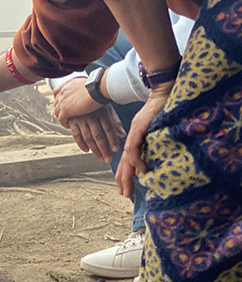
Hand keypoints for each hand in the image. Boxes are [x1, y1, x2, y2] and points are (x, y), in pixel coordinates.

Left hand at [53, 77, 102, 126]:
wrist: (97, 89)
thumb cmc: (98, 86)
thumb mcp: (88, 83)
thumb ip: (83, 87)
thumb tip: (89, 90)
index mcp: (68, 84)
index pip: (57, 92)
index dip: (59, 98)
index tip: (63, 103)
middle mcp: (63, 92)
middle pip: (56, 102)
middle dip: (60, 108)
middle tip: (66, 114)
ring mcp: (63, 101)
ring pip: (57, 111)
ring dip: (61, 116)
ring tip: (67, 121)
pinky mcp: (65, 110)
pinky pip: (61, 119)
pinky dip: (64, 123)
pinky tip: (69, 126)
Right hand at [67, 106, 124, 162]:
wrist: (79, 91)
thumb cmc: (95, 101)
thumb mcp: (107, 108)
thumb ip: (115, 122)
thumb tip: (122, 134)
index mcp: (101, 112)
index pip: (108, 129)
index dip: (112, 140)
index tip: (115, 149)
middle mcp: (90, 116)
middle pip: (98, 136)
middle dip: (104, 149)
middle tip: (108, 159)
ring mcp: (80, 118)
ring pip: (88, 137)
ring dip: (95, 149)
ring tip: (100, 157)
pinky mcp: (71, 121)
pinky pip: (76, 135)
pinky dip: (81, 144)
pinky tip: (87, 150)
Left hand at [116, 80, 173, 196]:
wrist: (162, 91)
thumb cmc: (162, 109)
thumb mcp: (155, 129)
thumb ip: (152, 141)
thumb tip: (154, 156)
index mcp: (135, 138)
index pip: (128, 160)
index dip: (125, 174)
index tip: (123, 187)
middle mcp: (132, 137)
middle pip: (125, 162)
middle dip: (123, 179)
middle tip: (123, 194)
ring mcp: (135, 132)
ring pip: (128, 158)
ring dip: (127, 175)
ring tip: (127, 188)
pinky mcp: (139, 128)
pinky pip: (135, 147)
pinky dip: (136, 159)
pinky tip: (139, 170)